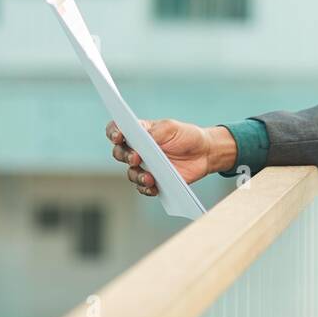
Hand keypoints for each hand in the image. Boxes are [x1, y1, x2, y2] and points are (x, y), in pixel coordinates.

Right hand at [105, 118, 222, 195]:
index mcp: (140, 132)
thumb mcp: (172, 128)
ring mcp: (145, 166)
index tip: (118, 136)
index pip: (118, 130)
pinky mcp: (153, 181)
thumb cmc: (187, 136)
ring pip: (130, 173)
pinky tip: (154, 187)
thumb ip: (155, 132)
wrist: (204, 154)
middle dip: (124, 155)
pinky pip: (143, 187)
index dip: (113, 133)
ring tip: (149, 177)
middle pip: (120, 153)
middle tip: (136, 157)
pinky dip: (146, 188)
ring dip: (137, 175)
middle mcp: (138, 149)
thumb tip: (142, 138)